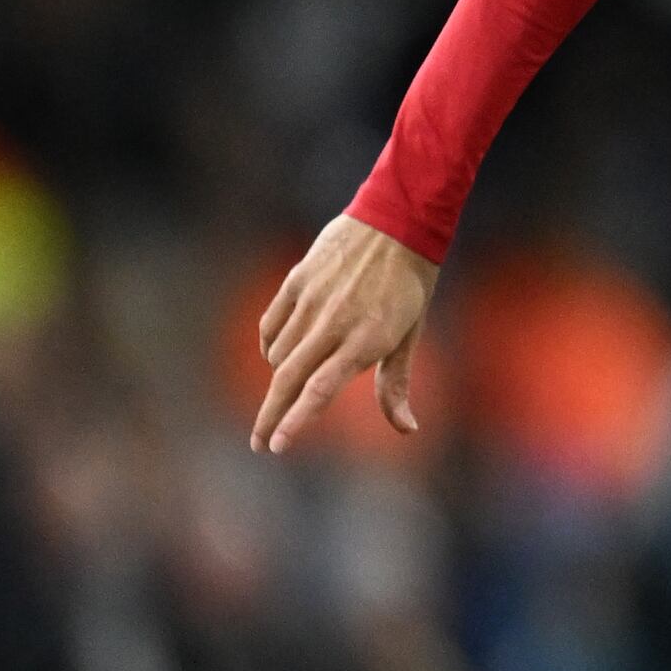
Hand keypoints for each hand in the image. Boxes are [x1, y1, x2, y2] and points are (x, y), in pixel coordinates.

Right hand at [252, 215, 434, 452]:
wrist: (396, 224)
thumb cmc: (409, 285)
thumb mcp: (410, 334)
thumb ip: (396, 383)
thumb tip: (407, 429)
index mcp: (366, 339)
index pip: (320, 389)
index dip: (296, 420)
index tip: (276, 446)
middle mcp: (334, 323)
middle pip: (289, 378)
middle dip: (271, 416)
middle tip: (259, 443)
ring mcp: (311, 301)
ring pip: (279, 354)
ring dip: (281, 379)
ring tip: (291, 388)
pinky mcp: (296, 282)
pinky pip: (271, 326)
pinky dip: (270, 347)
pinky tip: (278, 357)